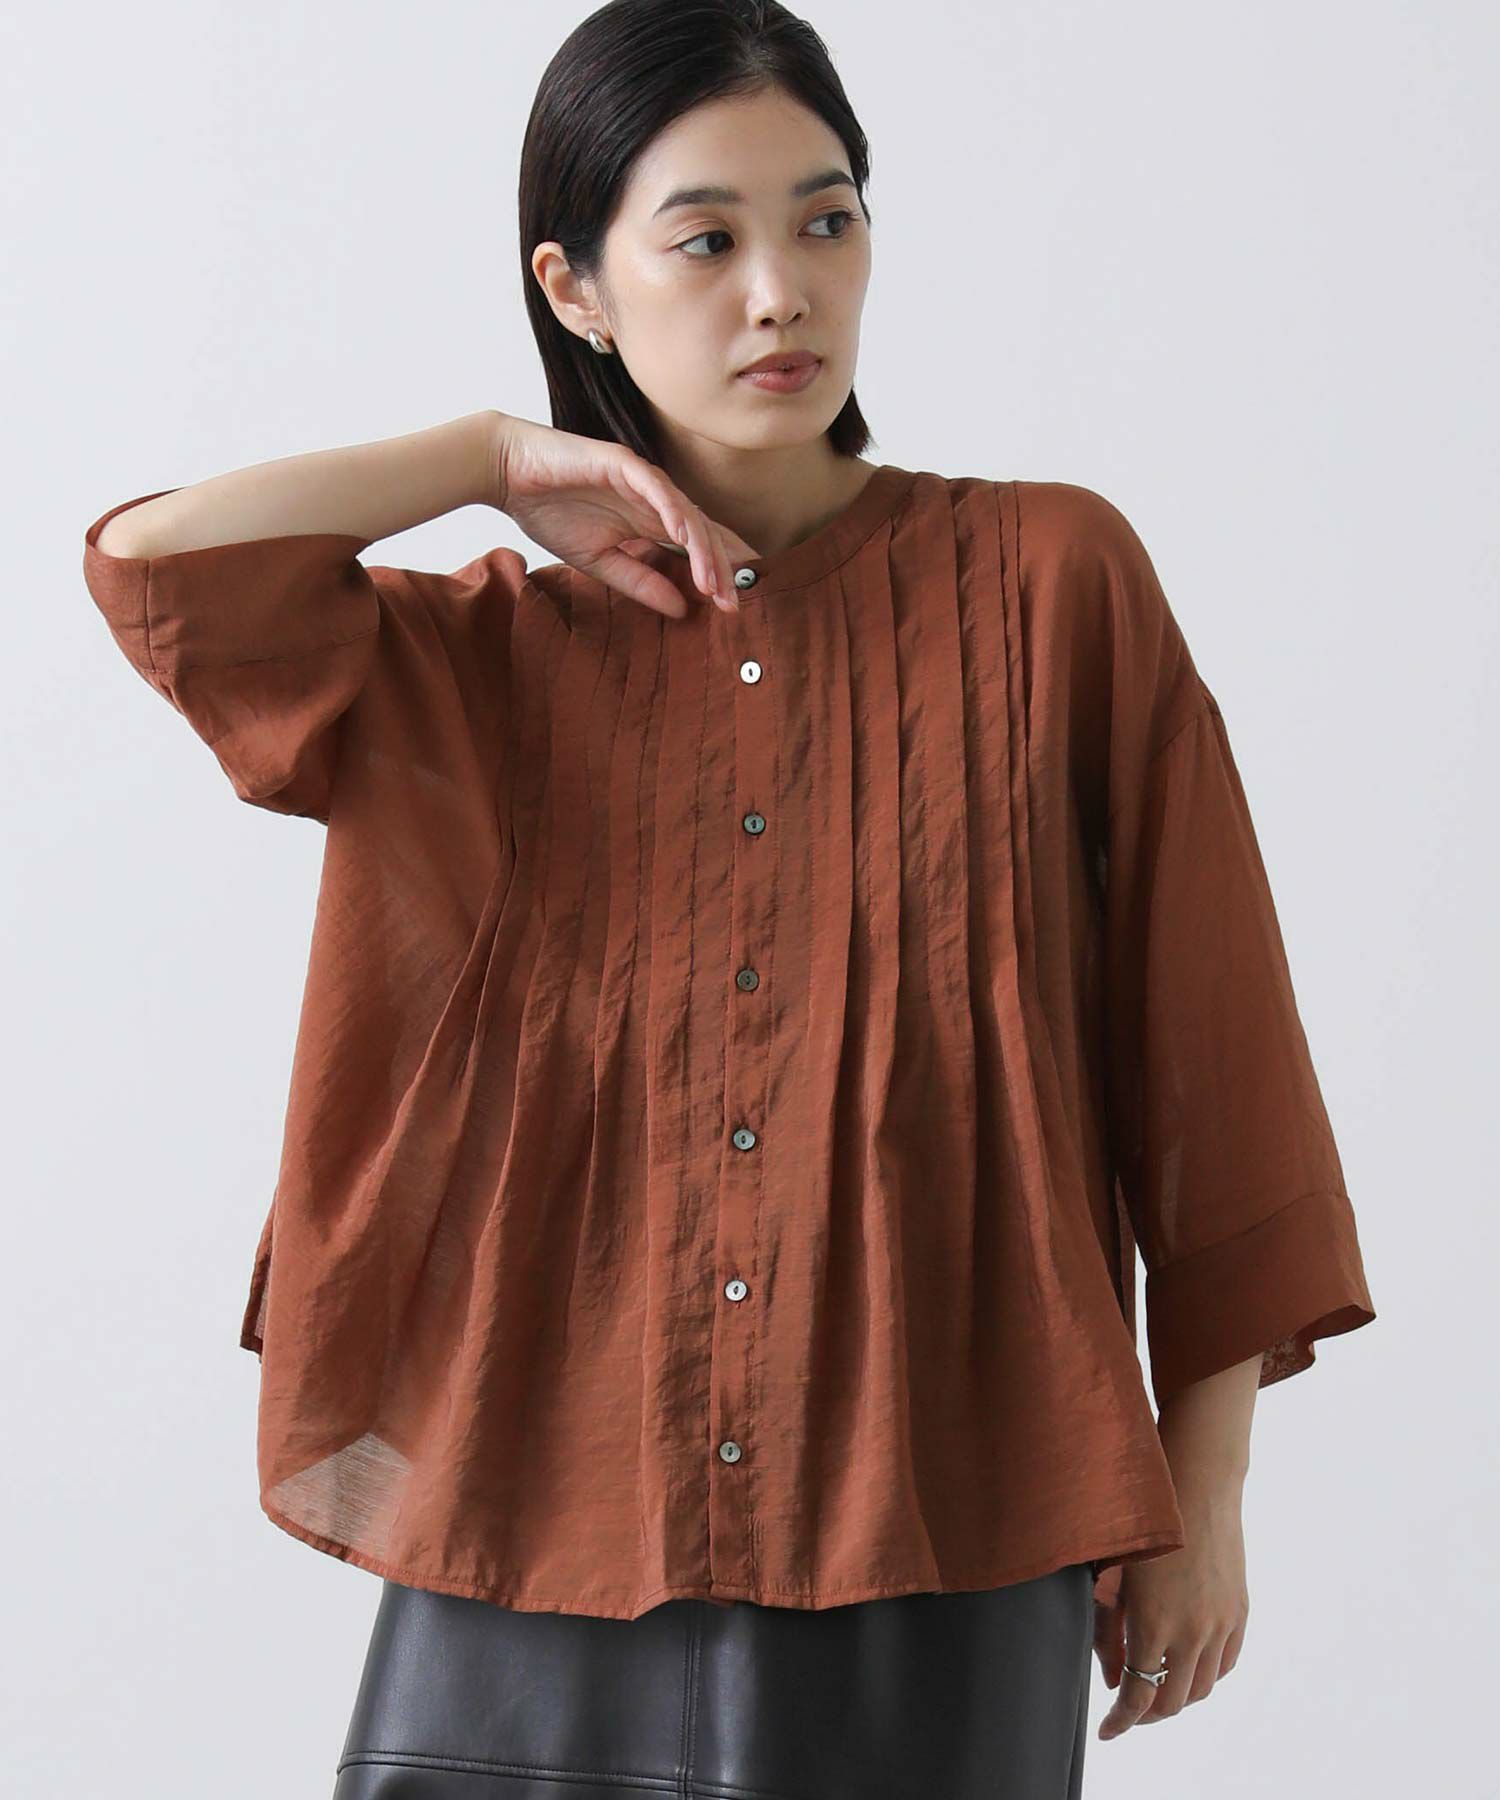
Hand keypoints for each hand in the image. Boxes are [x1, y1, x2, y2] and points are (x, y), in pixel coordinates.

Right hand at [488, 413, 758, 618]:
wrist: (509, 474)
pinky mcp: (622, 463)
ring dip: (702, 549)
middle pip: (703, 533)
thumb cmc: (550, 511)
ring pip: (687, 514)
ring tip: (712, 582)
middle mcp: (655, 499)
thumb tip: (682, 609)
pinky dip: (673, 511)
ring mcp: (642, 479)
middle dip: (720, 569)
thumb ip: (640, 582)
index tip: (732, 607)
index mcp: (650, 520)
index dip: (718, 574)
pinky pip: (656, 489)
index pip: (696, 548)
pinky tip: (685, 536)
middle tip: (731, 603)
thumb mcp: (600, 562)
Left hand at [1092, 1497, 1249, 1738]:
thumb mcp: (1112, 1574)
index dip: (1121, 1721)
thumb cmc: (1140, 1520)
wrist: (1195, 1481)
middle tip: (1129, 1708)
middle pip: (1173, 1701)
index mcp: (1153, 1624)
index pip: (1138, 1697)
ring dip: (1178, 1696)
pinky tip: (1189, 1667)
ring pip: (1203, 1687)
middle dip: (1147, 1713)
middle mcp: (1192, 1632)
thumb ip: (1108, 1629)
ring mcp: (1220, 1623)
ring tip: (1157, 1687)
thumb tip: (1111, 1677)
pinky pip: (1226, 1662)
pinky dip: (1207, 1675)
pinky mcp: (1239, 1610)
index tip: (1108, 1731)